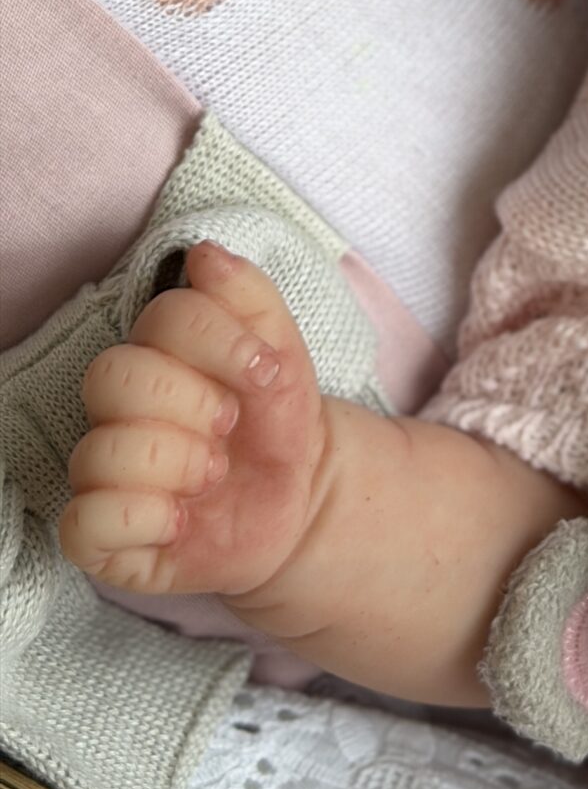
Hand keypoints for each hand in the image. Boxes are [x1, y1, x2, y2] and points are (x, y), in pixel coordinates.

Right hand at [59, 243, 328, 604]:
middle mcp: (118, 409)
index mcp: (157, 354)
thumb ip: (249, 296)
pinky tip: (180, 521)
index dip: (217, 340)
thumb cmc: (278, 421)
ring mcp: (104, 471)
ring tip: (212, 475)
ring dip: (176, 464)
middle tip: (230, 424)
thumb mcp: (284, 352)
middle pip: (112, 376)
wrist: (300, 499)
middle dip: (190, 401)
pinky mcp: (98, 533)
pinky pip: (86, 520)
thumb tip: (203, 255)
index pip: (160, 317)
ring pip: (100, 451)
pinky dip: (143, 520)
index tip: (265, 369)